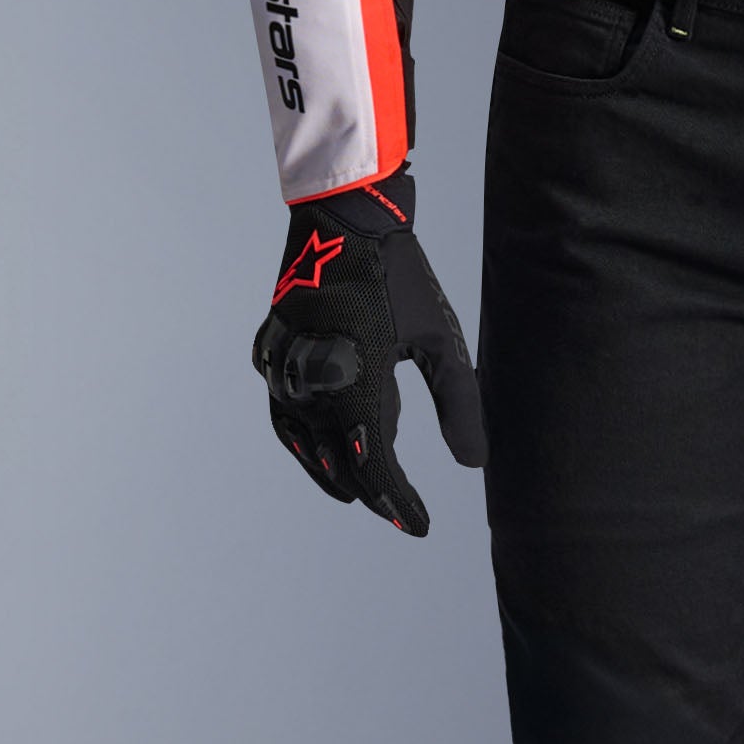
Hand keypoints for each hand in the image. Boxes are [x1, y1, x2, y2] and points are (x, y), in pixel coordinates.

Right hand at [250, 176, 485, 535]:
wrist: (341, 218)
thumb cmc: (400, 276)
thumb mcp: (440, 340)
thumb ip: (460, 404)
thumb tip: (473, 464)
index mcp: (358, 382)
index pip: (375, 466)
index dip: (397, 502)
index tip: (417, 526)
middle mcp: (313, 383)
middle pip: (338, 460)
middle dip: (369, 490)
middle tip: (397, 511)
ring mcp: (284, 369)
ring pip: (301, 442)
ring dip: (329, 470)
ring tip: (355, 491)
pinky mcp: (270, 352)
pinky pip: (283, 411)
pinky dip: (301, 438)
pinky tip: (318, 445)